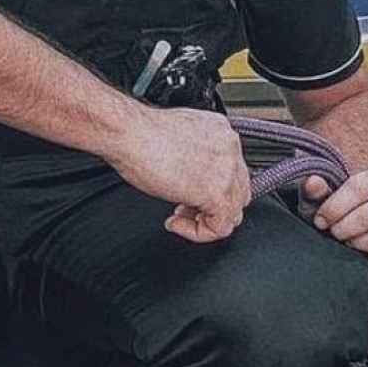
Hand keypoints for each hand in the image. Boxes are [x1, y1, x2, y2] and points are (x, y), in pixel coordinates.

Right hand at [105, 106, 252, 242]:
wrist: (129, 133)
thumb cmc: (140, 133)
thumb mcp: (180, 141)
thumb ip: (196, 157)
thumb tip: (193, 175)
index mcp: (223, 134)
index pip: (234, 172)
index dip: (212, 188)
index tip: (189, 194)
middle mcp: (230, 149)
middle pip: (238, 192)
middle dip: (211, 206)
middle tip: (185, 209)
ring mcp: (228, 171)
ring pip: (233, 212)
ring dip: (204, 220)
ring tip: (179, 217)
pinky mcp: (216, 193)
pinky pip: (220, 227)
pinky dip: (198, 233)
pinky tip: (175, 223)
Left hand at [302, 170, 367, 272]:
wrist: (339, 231)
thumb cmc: (333, 213)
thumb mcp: (318, 200)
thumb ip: (315, 190)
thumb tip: (313, 183)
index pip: (361, 188)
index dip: (335, 206)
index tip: (321, 219)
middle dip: (344, 228)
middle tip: (333, 231)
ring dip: (357, 243)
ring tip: (347, 242)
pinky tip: (363, 255)